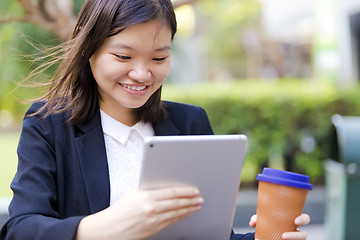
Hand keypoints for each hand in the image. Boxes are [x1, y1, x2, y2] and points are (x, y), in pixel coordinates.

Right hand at [76, 186, 203, 239]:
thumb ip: (150, 193)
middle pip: (176, 203)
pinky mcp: (153, 230)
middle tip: (200, 198)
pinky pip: (170, 222)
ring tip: (197, 206)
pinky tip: (185, 214)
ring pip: (176, 213)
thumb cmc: (118, 212)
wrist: (108, 230)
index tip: (194, 190)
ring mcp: (153, 221)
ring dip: (188, 209)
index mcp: (146, 197)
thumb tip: (165, 192)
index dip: (185, 191)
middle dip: (190, 200)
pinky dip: (180, 217)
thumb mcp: (133, 196)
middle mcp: (151, 208)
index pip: (171, 192)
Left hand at [249, 214, 310, 239]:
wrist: (266, 236)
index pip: (304, 219)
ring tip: (280, 239)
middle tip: (284, 236)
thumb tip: (252, 223)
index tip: (296, 221)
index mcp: (293, 221)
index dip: (303, 220)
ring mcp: (294, 239)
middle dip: (297, 236)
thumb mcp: (264, 220)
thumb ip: (258, 219)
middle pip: (303, 235)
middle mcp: (296, 232)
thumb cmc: (269, 223)